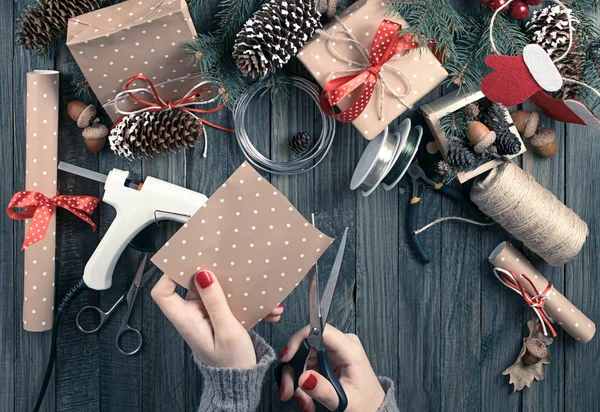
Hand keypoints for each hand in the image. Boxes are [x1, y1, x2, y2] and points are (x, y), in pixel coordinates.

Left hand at [151, 270, 283, 367]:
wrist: (243, 380)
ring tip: (259, 295)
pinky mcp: (219, 317)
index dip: (169, 275)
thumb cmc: (232, 363)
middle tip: (230, 266)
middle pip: (193, 285)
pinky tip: (267, 310)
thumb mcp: (226, 330)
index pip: (162, 293)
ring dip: (239, 292)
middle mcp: (192, 315)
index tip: (189, 261)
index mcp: (186, 320)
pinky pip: (229, 301)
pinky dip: (248, 303)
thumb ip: (214, 302)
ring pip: (215, 291)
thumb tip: (203, 275)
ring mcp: (206, 315)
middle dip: (215, 275)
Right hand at [279, 324, 384, 411]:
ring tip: (304, 402)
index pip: (320, 330)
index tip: (286, 358)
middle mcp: (343, 344)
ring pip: (304, 356)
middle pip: (307, 346)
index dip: (299, 340)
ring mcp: (336, 350)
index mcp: (350, 350)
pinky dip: (305, 381)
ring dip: (299, 380)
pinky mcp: (331, 357)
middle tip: (289, 392)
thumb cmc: (364, 404)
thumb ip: (322, 390)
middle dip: (295, 370)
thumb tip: (302, 378)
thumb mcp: (343, 401)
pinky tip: (308, 398)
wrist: (374, 409)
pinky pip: (309, 364)